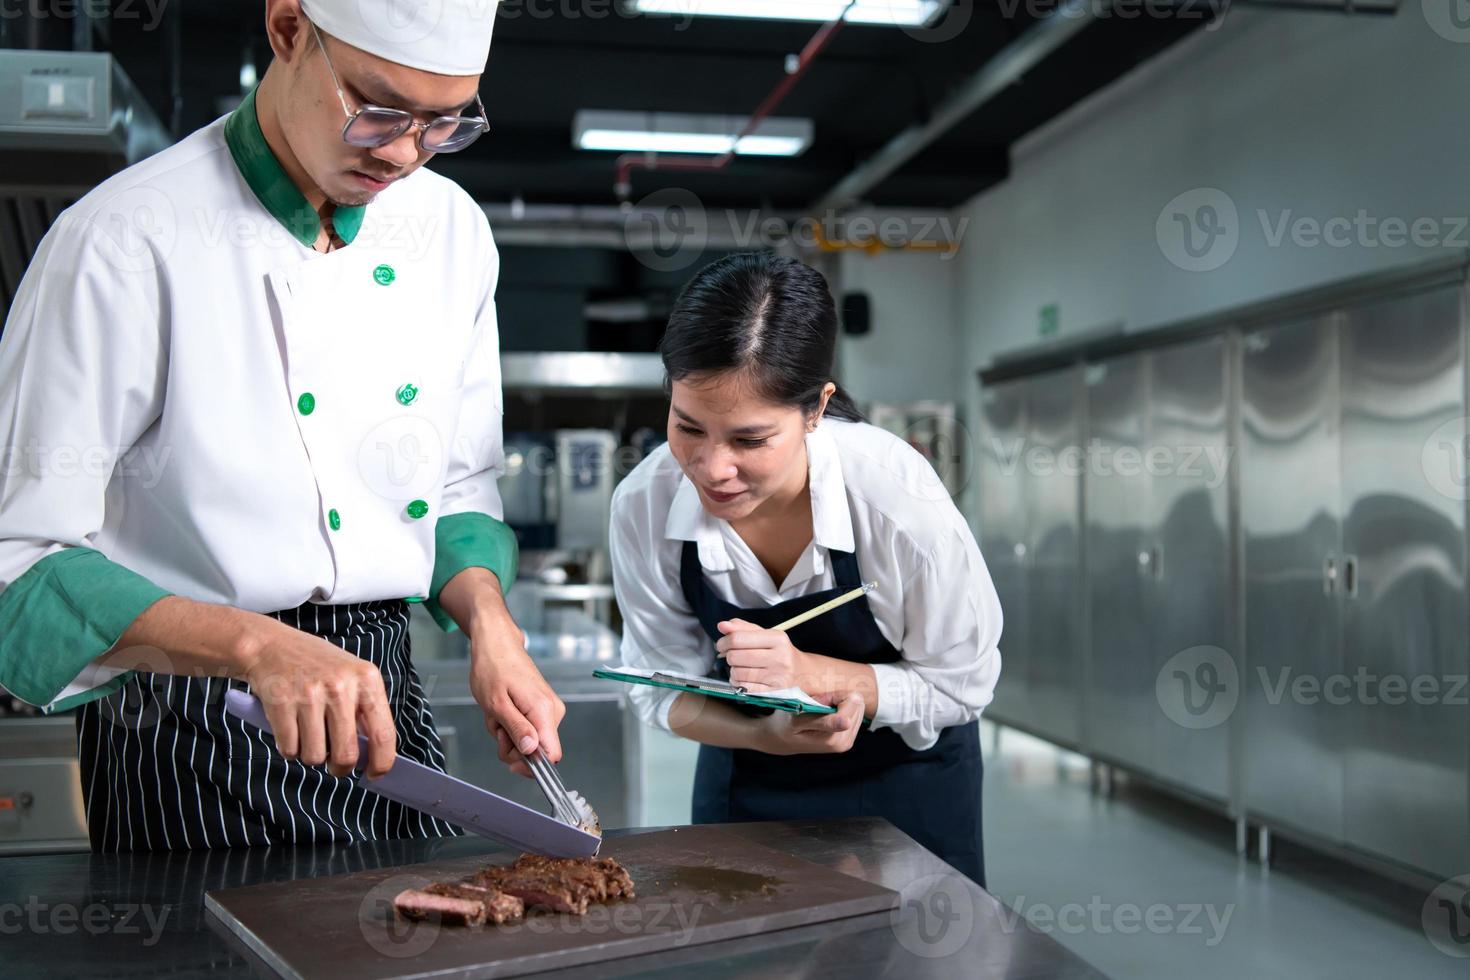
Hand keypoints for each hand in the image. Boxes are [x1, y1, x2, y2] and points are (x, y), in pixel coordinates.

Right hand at [239, 616, 397, 778]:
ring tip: (308, 735)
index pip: (383, 733)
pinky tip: (290, 729)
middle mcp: (340, 686)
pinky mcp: (281, 703)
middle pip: (347, 753)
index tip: (375, 774)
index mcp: (366, 679)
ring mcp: (310, 694)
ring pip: (315, 756)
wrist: (270, 646)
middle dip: (341, 768)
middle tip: (335, 765)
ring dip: (310, 755)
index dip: (382, 762)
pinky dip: (289, 748)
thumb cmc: (316, 666)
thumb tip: (373, 756)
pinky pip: (290, 749)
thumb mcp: (351, 677)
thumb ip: (364, 711)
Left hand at [470, 619, 565, 779]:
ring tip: (497, 712)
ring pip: (529, 741)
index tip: (510, 758)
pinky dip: (510, 724)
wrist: (497, 644)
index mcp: (544, 711)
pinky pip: (527, 729)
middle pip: (537, 751)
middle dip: (511, 745)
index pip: (551, 755)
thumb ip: (517, 729)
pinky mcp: (542, 708)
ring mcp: (549, 709)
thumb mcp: (497, 704)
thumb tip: (532, 751)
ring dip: (507, 733)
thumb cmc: (493, 668)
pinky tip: (502, 710)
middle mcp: (552, 711)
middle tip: (496, 726)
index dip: (530, 764)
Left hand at [716, 619, 810, 691]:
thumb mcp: (766, 635)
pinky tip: (745, 679)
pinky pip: (743, 688)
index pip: (738, 638)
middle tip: (733, 656)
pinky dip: (739, 683)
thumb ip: (743, 628)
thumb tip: (722, 626)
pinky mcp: (773, 693)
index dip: (723, 642)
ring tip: (742, 668)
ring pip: (737, 673)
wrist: (803, 674)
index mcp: (777, 639)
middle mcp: (779, 657)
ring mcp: (777, 677)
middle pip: (735, 656)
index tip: (722, 644)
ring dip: (733, 671)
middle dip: (728, 656)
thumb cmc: (780, 653)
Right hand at [756, 693, 864, 755]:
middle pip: (857, 704)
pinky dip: (840, 708)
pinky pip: (855, 713)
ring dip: (839, 703)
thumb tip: (847, 722)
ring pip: (858, 707)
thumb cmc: (785, 724)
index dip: (833, 695)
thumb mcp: (799, 720)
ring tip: (819, 711)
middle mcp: (845, 742)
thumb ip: (824, 721)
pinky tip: (825, 715)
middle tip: (818, 705)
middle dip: (838, 699)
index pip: (851, 701)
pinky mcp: (848, 739)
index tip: (818, 700)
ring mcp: (848, 741)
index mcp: (835, 738)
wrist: (780, 738)